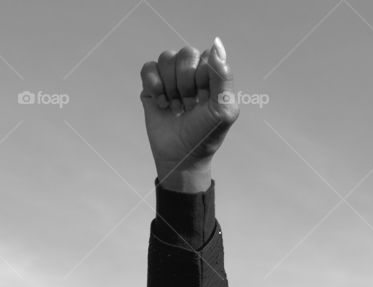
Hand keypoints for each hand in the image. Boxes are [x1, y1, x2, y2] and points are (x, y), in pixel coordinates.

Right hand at [140, 37, 238, 191]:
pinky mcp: (152, 86)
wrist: (182, 158)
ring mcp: (171, 78)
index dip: (203, 78)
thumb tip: (216, 42)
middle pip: (186, 54)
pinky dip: (154, 85)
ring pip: (166, 58)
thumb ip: (224, 76)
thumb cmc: (206, 135)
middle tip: (190, 106)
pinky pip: (149, 68)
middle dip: (186, 83)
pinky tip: (162, 104)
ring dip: (171, 87)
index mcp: (212, 74)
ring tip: (176, 107)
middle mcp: (192, 72)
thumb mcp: (224, 109)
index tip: (205, 101)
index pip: (207, 55)